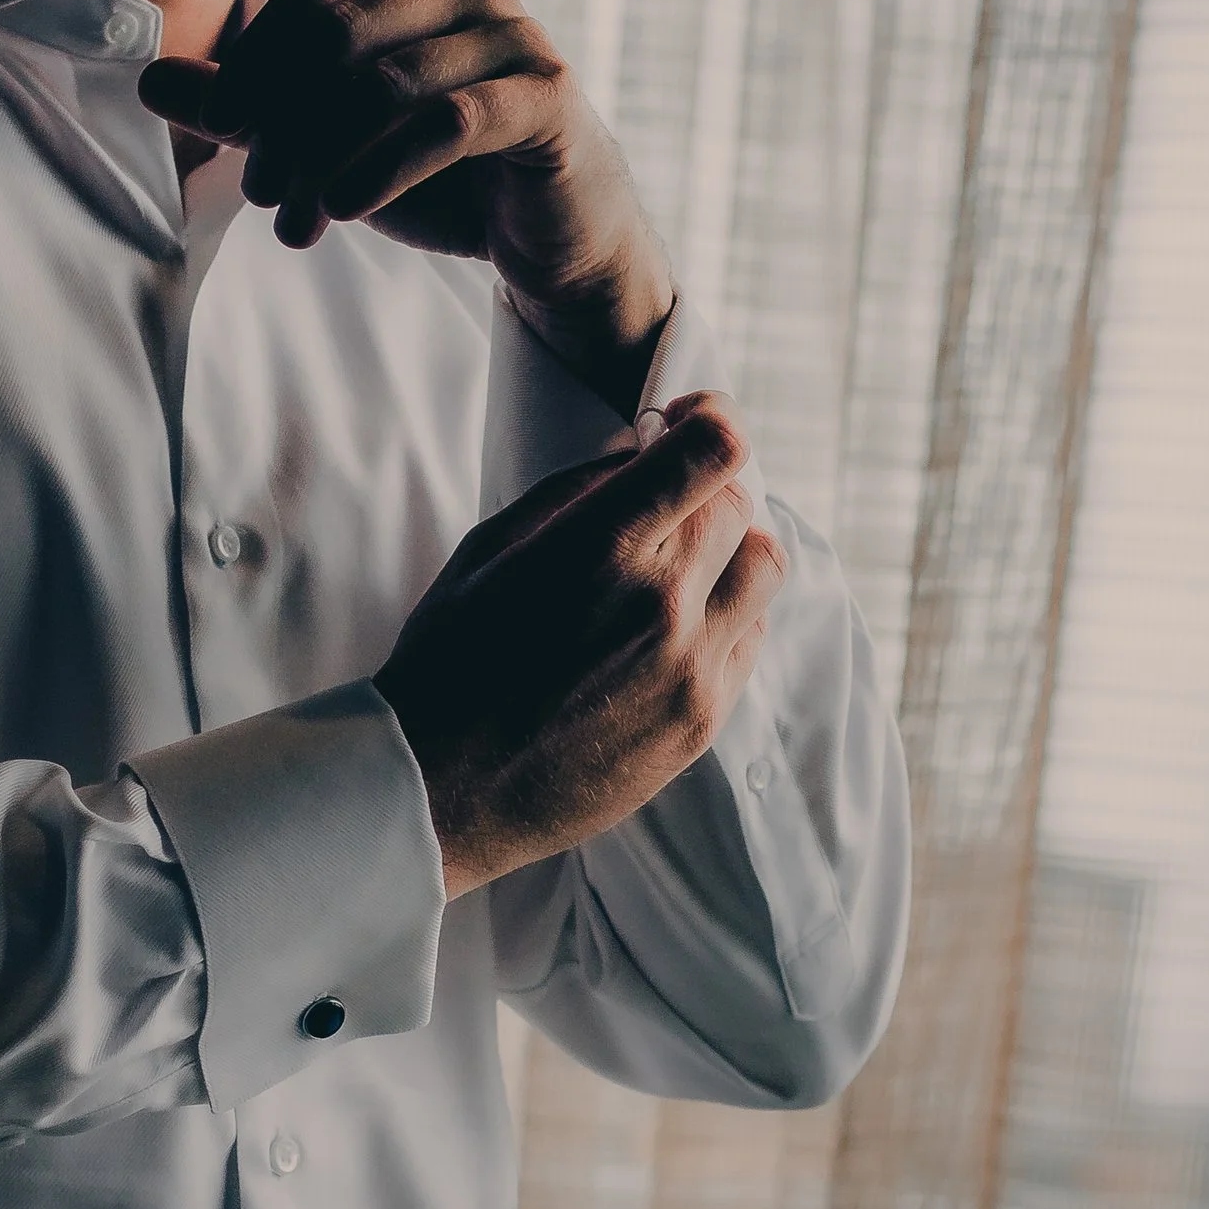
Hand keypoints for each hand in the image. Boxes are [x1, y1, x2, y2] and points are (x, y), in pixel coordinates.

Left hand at [140, 0, 676, 409]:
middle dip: (286, 118)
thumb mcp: (335, 144)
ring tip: (296, 222)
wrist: (555, 239)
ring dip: (325, 158)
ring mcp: (516, 38)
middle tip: (262, 193)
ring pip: (386, 83)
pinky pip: (447, 124)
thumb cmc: (449, 180)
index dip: (258, 63)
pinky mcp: (546, 98)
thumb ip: (253, 110)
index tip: (226, 133)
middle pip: (343, 35)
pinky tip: (346, 211)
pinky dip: (384, 170)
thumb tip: (147, 80)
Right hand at [372, 392, 786, 898]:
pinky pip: (752, 637)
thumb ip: (577, 493)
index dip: (710, 418)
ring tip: (680, 565)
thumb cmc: (449, 661)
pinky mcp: (703, 720)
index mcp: (602, 548)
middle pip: (742, 504)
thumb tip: (644, 453)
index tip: (684, 421)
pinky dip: (728, 614)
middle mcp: (662, 604)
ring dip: (731, 550)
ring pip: (767, 568)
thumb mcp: (489, 549)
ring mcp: (692, 669)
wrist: (441, 790)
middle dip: (705, 488)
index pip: (715, 450)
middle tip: (664, 503)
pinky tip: (672, 626)